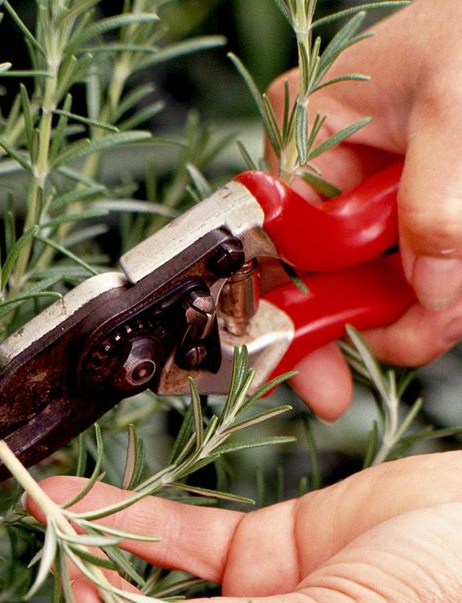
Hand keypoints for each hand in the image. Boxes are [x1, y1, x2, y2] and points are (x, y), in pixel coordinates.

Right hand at [266, 0, 461, 417]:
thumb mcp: (453, 106)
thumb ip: (433, 203)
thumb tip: (426, 287)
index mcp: (306, 131)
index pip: (274, 247)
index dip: (293, 321)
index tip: (322, 379)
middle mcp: (326, 173)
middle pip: (325, 284)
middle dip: (375, 321)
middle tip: (423, 335)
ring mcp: (366, 202)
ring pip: (375, 293)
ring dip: (420, 313)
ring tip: (459, 300)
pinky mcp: (407, 218)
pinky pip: (414, 281)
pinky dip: (442, 297)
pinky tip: (458, 288)